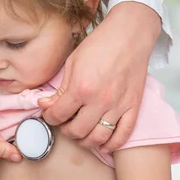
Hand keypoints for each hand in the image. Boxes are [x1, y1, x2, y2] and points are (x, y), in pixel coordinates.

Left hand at [38, 2, 160, 152]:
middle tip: (65, 123)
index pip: (58, 115)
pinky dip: (112, 145)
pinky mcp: (133, 107)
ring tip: (80, 134)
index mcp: (81, 88)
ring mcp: (118, 106)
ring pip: (98, 138)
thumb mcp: (72, 63)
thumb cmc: (99, 45)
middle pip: (77, 131)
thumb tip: (45, 105)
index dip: (50, 117)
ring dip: (85, 141)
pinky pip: (123, 135)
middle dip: (66, 131)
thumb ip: (60, 89)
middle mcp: (99, 101)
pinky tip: (102, 144)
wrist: (129, 35)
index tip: (50, 114)